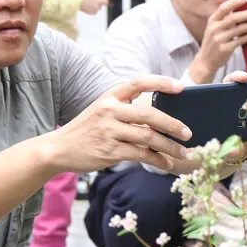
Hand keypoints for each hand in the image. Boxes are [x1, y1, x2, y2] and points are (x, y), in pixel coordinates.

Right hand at [47, 76, 192, 171]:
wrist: (59, 149)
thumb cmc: (87, 130)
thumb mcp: (102, 111)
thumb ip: (126, 110)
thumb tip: (159, 118)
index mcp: (109, 97)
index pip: (138, 82)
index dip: (160, 83)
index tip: (181, 87)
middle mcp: (109, 110)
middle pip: (148, 115)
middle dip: (172, 124)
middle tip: (188, 133)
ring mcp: (109, 131)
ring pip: (147, 137)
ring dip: (169, 146)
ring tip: (183, 152)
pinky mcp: (110, 151)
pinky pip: (141, 154)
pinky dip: (157, 160)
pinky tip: (167, 164)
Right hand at [188, 0, 246, 83]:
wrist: (206, 61)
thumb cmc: (214, 42)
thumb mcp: (214, 28)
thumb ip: (224, 19)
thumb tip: (242, 8)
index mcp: (212, 20)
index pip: (223, 8)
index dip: (234, 2)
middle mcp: (214, 29)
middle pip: (233, 18)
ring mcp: (219, 39)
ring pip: (239, 30)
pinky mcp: (225, 49)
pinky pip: (241, 40)